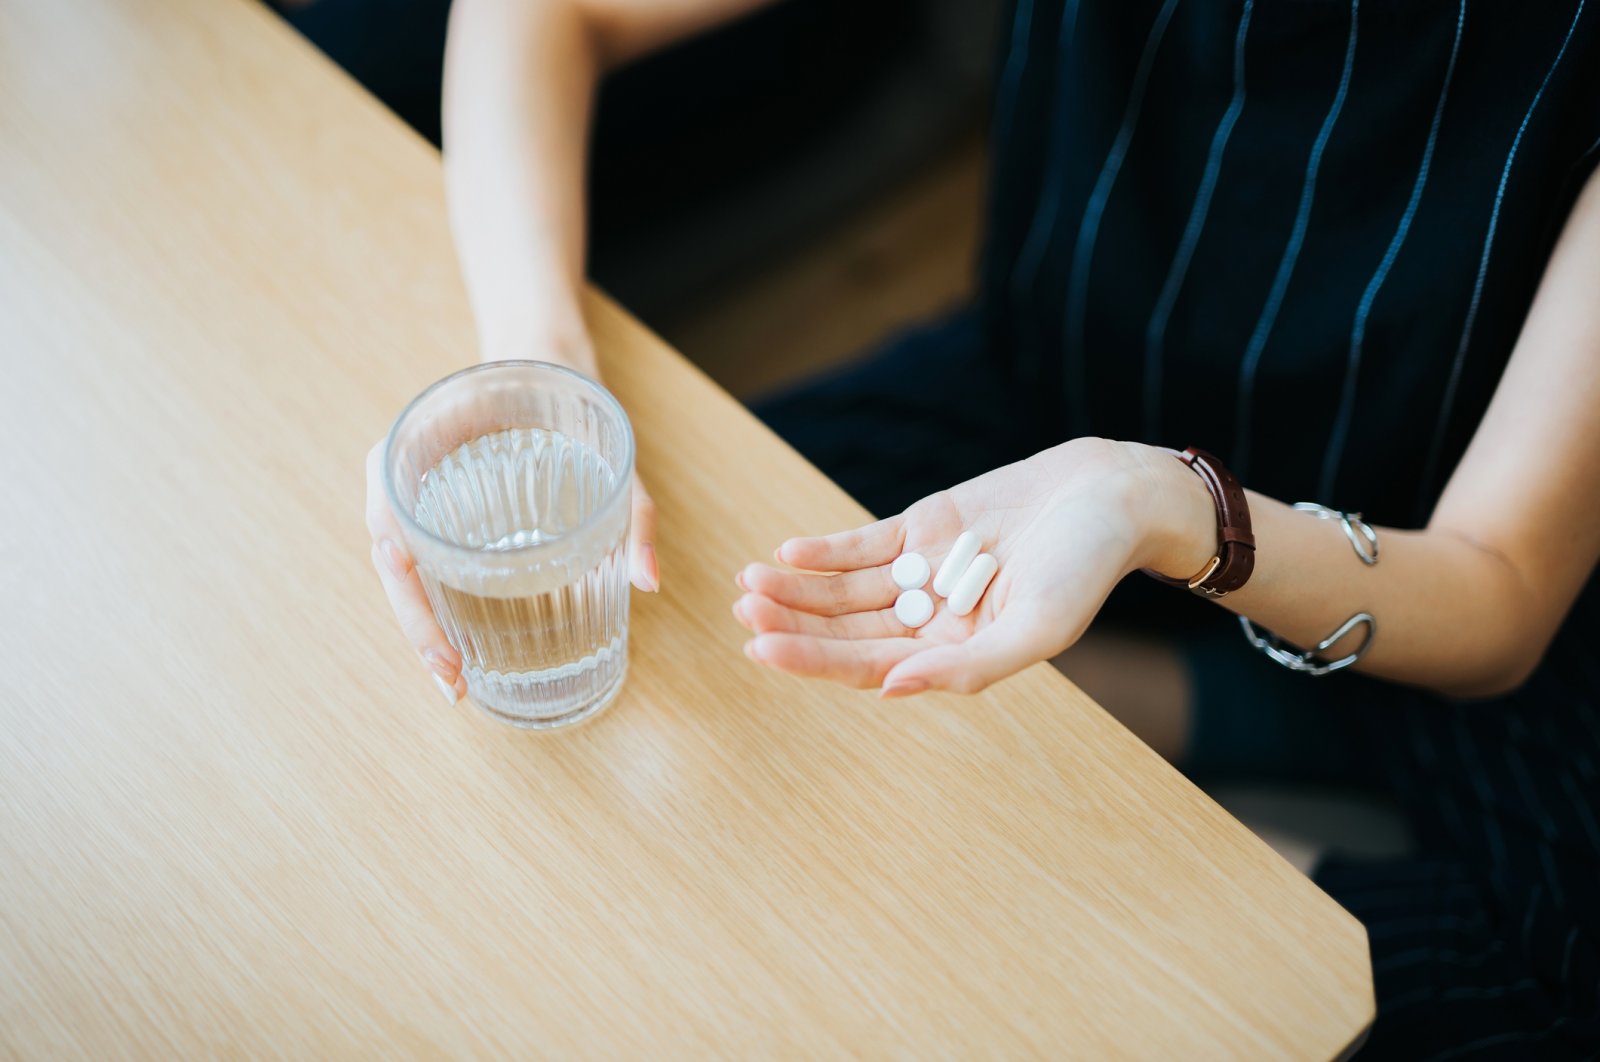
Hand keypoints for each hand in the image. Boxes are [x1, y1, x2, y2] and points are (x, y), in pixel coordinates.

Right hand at [364, 354, 660, 705]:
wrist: (541, 347)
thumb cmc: (564, 392)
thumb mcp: (606, 449)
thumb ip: (632, 511)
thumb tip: (649, 583)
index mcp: (415, 448)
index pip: (391, 542)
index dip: (414, 612)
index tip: (448, 661)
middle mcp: (400, 471)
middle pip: (392, 569)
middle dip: (418, 634)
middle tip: (456, 686)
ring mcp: (412, 489)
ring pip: (401, 570)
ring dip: (420, 625)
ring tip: (456, 680)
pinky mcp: (433, 504)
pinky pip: (421, 556)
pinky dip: (432, 601)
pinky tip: (459, 644)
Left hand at [733, 438, 1211, 696]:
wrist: (1112, 495)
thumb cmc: (1085, 569)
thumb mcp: (1038, 628)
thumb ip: (969, 669)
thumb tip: (889, 691)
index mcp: (957, 655)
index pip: (868, 667)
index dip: (813, 660)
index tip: (762, 647)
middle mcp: (933, 621)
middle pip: (847, 629)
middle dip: (794, 622)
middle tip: (744, 611)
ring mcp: (924, 574)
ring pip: (846, 590)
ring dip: (798, 588)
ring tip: (750, 582)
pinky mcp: (923, 529)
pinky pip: (863, 546)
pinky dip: (826, 550)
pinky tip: (788, 552)